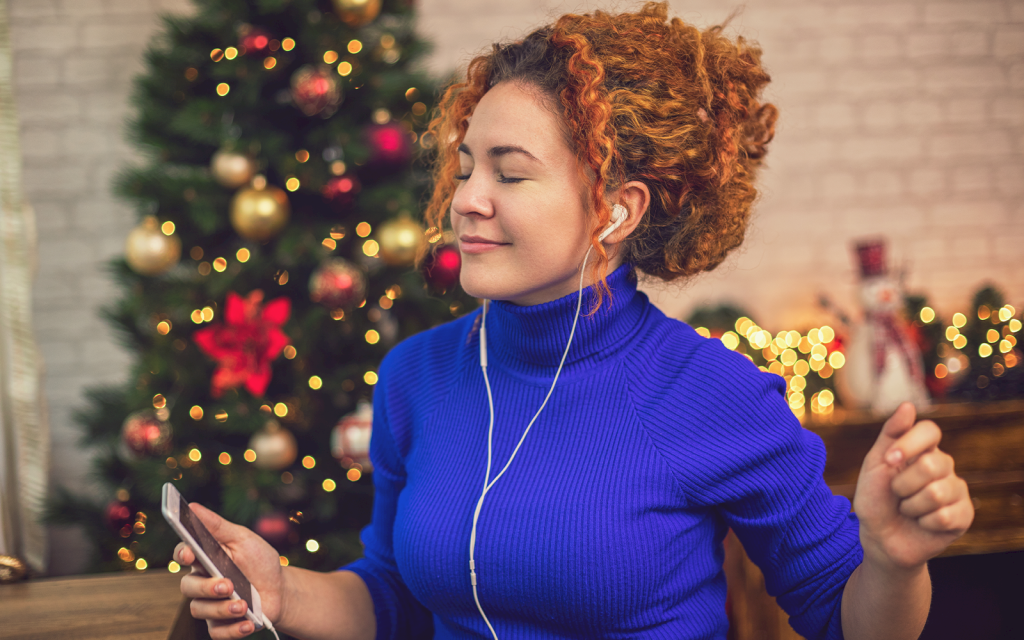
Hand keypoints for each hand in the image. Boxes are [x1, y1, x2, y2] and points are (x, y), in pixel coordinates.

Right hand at [175, 503, 284, 638]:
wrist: (281, 590)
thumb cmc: (260, 561)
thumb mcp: (244, 539)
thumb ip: (218, 526)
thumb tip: (194, 506)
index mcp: (205, 558)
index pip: (183, 554)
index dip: (182, 554)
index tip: (190, 553)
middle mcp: (202, 582)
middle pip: (188, 586)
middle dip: (206, 587)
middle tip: (227, 585)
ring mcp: (209, 605)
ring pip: (199, 610)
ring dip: (221, 608)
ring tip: (243, 605)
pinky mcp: (220, 625)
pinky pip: (216, 631)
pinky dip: (232, 629)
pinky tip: (247, 623)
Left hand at [853, 402, 973, 572]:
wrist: (880, 537)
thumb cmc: (876, 498)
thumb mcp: (875, 464)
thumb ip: (891, 434)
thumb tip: (909, 405)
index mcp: (922, 449)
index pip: (930, 430)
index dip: (910, 444)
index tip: (890, 460)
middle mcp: (944, 465)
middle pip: (932, 464)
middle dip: (903, 484)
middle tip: (897, 494)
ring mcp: (956, 490)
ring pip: (937, 492)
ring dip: (911, 506)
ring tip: (908, 509)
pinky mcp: (964, 515)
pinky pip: (944, 516)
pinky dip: (923, 522)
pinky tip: (922, 523)